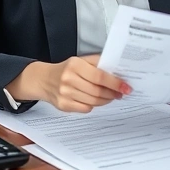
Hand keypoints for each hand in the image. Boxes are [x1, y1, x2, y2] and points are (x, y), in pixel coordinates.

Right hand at [8, 55, 131, 112]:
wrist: (44, 80)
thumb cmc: (66, 69)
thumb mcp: (80, 60)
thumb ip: (98, 63)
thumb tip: (118, 70)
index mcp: (75, 65)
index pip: (100, 76)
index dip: (115, 83)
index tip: (126, 87)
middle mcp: (68, 79)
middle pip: (98, 91)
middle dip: (113, 93)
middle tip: (120, 93)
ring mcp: (65, 94)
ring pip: (93, 101)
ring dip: (106, 100)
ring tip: (111, 96)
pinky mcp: (63, 105)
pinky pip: (86, 108)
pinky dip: (94, 105)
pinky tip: (96, 100)